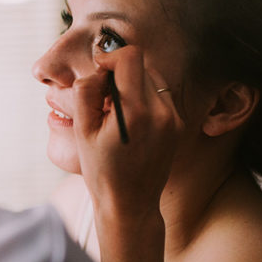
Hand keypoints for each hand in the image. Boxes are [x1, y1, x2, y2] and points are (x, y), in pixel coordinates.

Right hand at [72, 46, 184, 224]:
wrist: (130, 204)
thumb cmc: (101, 171)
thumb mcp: (83, 131)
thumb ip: (87, 91)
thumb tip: (100, 69)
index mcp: (136, 112)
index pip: (130, 57)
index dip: (110, 57)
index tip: (98, 72)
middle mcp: (161, 111)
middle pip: (141, 65)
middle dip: (119, 72)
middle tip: (103, 97)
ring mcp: (174, 118)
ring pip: (152, 77)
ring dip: (132, 83)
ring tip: (116, 109)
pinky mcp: (178, 125)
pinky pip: (160, 95)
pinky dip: (143, 97)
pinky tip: (131, 120)